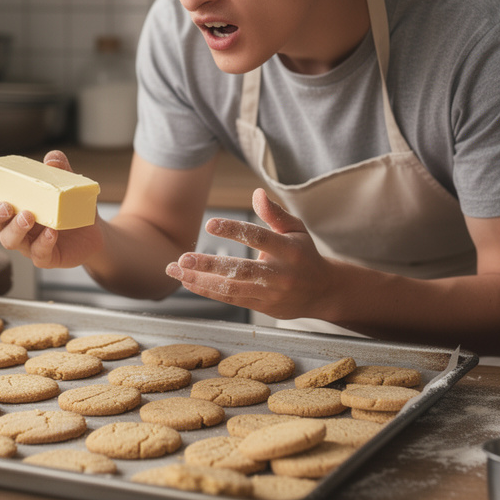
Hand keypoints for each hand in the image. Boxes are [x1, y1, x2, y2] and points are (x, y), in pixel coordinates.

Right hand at [0, 150, 104, 269]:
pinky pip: (38, 254)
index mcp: (17, 205)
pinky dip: (42, 243)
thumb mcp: (69, 186)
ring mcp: (29, 242)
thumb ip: (61, 170)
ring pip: (10, 240)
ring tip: (29, 216)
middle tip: (6, 206)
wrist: (93, 234)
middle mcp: (17, 225)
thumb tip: (52, 158)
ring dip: (16, 228)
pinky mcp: (45, 257)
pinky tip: (51, 232)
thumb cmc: (72, 208)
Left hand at [165, 188, 332, 319]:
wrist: (323, 292)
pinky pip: (231, 299)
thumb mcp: (296, 229)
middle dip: (209, 265)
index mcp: (289, 250)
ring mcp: (270, 293)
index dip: (234, 230)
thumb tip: (256, 193)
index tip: (209, 224)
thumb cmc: (305, 255)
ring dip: (200, 281)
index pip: (258, 237)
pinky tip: (188, 282)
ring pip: (231, 289)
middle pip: (240, 270)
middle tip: (183, 258)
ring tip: (176, 270)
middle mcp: (280, 274)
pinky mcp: (262, 307)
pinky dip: (208, 291)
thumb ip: (275, 213)